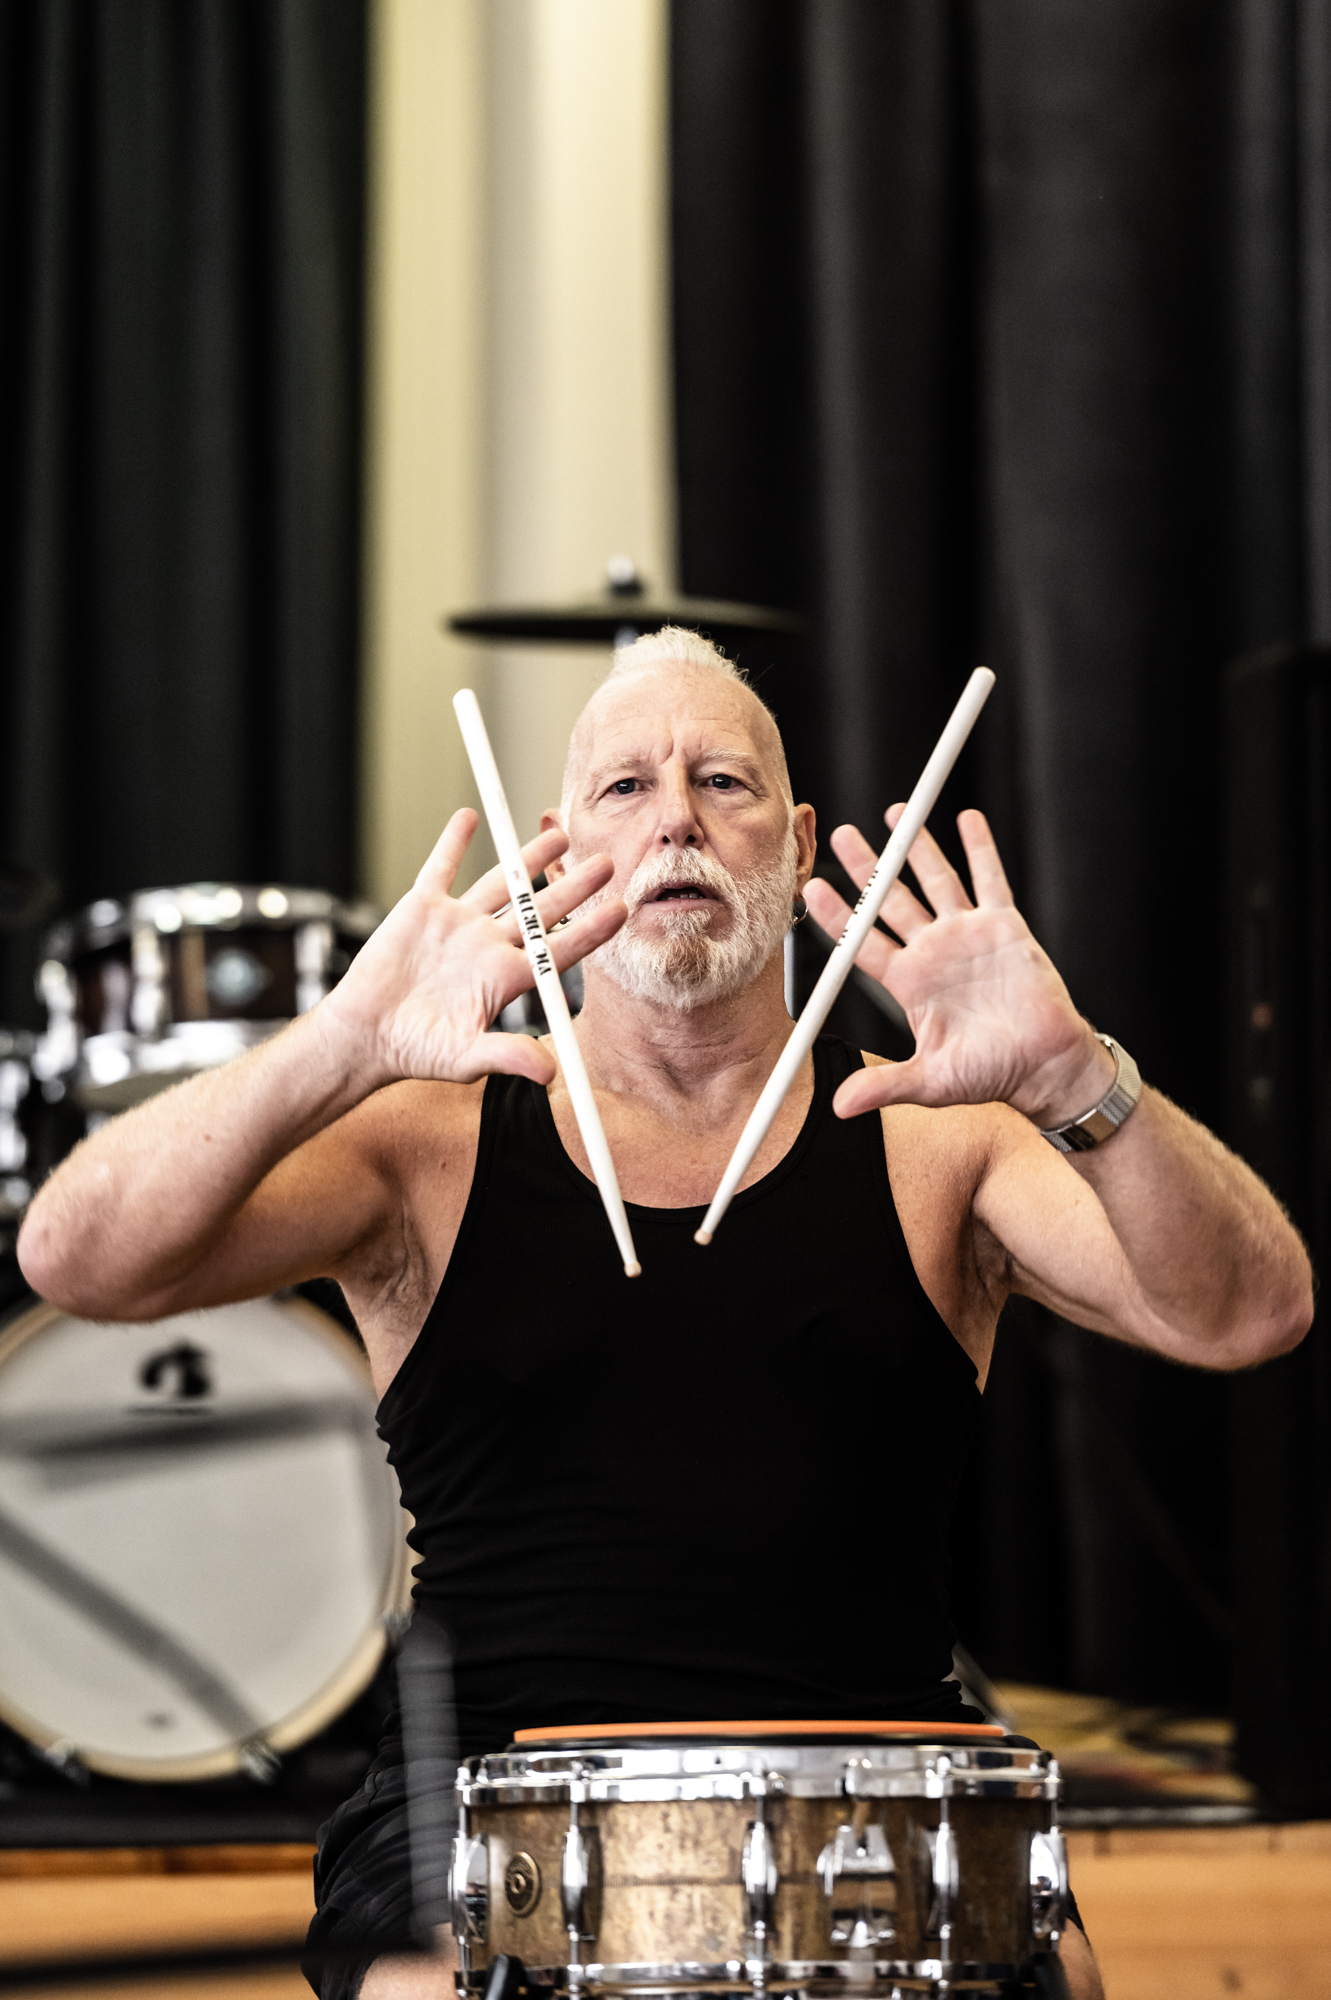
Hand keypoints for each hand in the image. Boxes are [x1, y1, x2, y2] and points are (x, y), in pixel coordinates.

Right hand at [318, 810, 624, 1087]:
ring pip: (500, 883)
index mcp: (505, 978)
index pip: (558, 950)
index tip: (621, 911)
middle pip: (540, 910)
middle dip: (573, 887)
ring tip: (559, 834)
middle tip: (606, 864)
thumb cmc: (415, 1050)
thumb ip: (507, 1056)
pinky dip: (452, 842)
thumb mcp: (465, 1057)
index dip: (591, 931)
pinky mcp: (421, 908)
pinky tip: (468, 817)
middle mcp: (488, 946)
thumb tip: (548, 1072)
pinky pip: (440, 868)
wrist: (364, 1034)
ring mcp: (457, 924)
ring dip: (527, 858)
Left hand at [803, 808, 1114, 1125]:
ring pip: (935, 880)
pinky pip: (989, 879)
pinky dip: (979, 847)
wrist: (1045, 1067)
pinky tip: (965, 818)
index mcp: (908, 983)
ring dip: (916, 847)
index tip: (810, 888)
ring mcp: (967, 935)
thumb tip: (840, 1108)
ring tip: (895, 814)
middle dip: (867, 868)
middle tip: (841, 834)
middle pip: (891, 901)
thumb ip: (886, 1085)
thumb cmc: (990, 1074)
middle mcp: (933, 951)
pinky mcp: (1005, 927)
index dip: (837, 916)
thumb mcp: (931, 1082)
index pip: (862, 942)